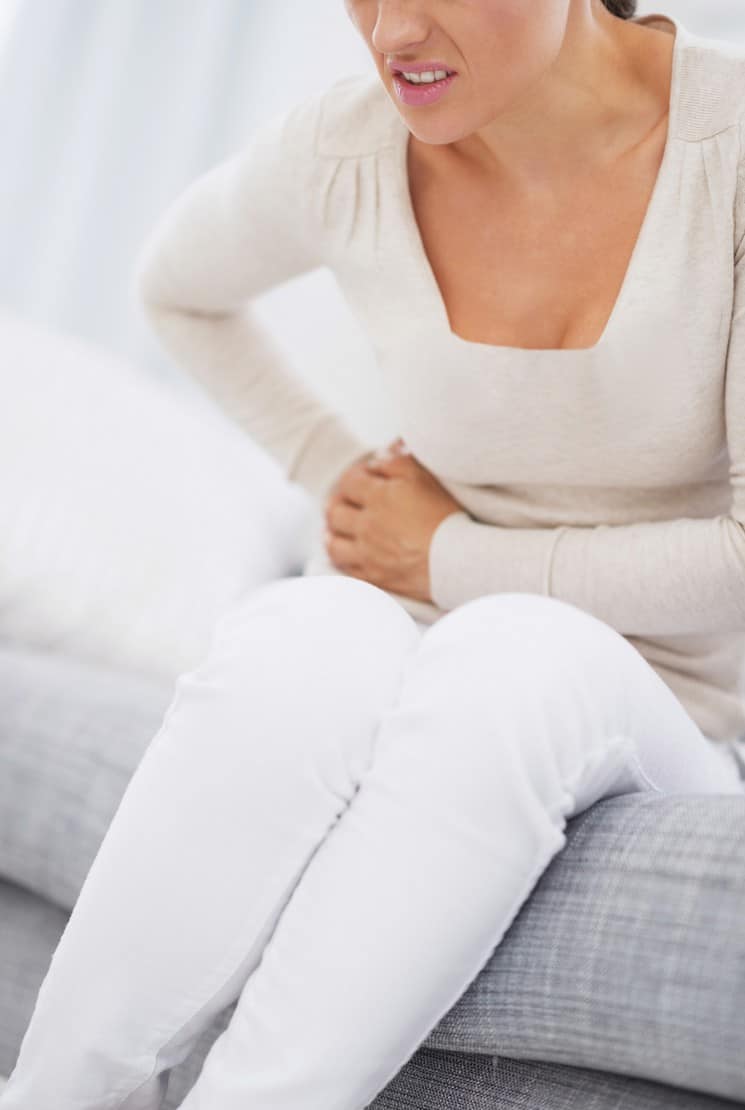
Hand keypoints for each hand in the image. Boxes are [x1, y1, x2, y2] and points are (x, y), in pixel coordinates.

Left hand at [323, 437, 463, 601]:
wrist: (457, 559)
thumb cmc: (445, 515)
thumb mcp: (424, 476)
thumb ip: (397, 463)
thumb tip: (378, 458)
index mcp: (376, 497)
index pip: (348, 482)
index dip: (354, 477)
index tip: (365, 479)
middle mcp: (365, 525)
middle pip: (335, 512)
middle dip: (338, 503)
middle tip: (345, 503)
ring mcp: (367, 553)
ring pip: (334, 543)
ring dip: (333, 533)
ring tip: (339, 529)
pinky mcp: (374, 577)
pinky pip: (346, 568)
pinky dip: (342, 559)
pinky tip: (348, 554)